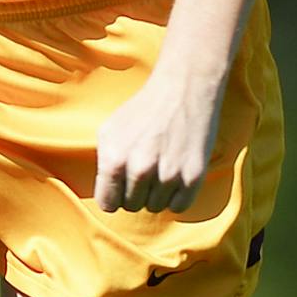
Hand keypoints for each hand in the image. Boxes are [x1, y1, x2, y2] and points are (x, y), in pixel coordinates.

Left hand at [93, 67, 223, 212]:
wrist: (183, 90)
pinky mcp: (193, 176)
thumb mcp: (109, 131)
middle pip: (131, 206)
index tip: (121, 187)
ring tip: (161, 167)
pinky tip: (176, 176)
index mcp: (114, 159)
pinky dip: (177, 197)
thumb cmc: (143, 110)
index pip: (107, 203)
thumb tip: (106, 194)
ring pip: (155, 207)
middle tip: (145, 170)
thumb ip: (103, 164)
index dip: (113, 195)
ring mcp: (168, 175)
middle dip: (135, 192)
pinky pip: (179, 207)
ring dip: (156, 193)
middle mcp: (140, 170)